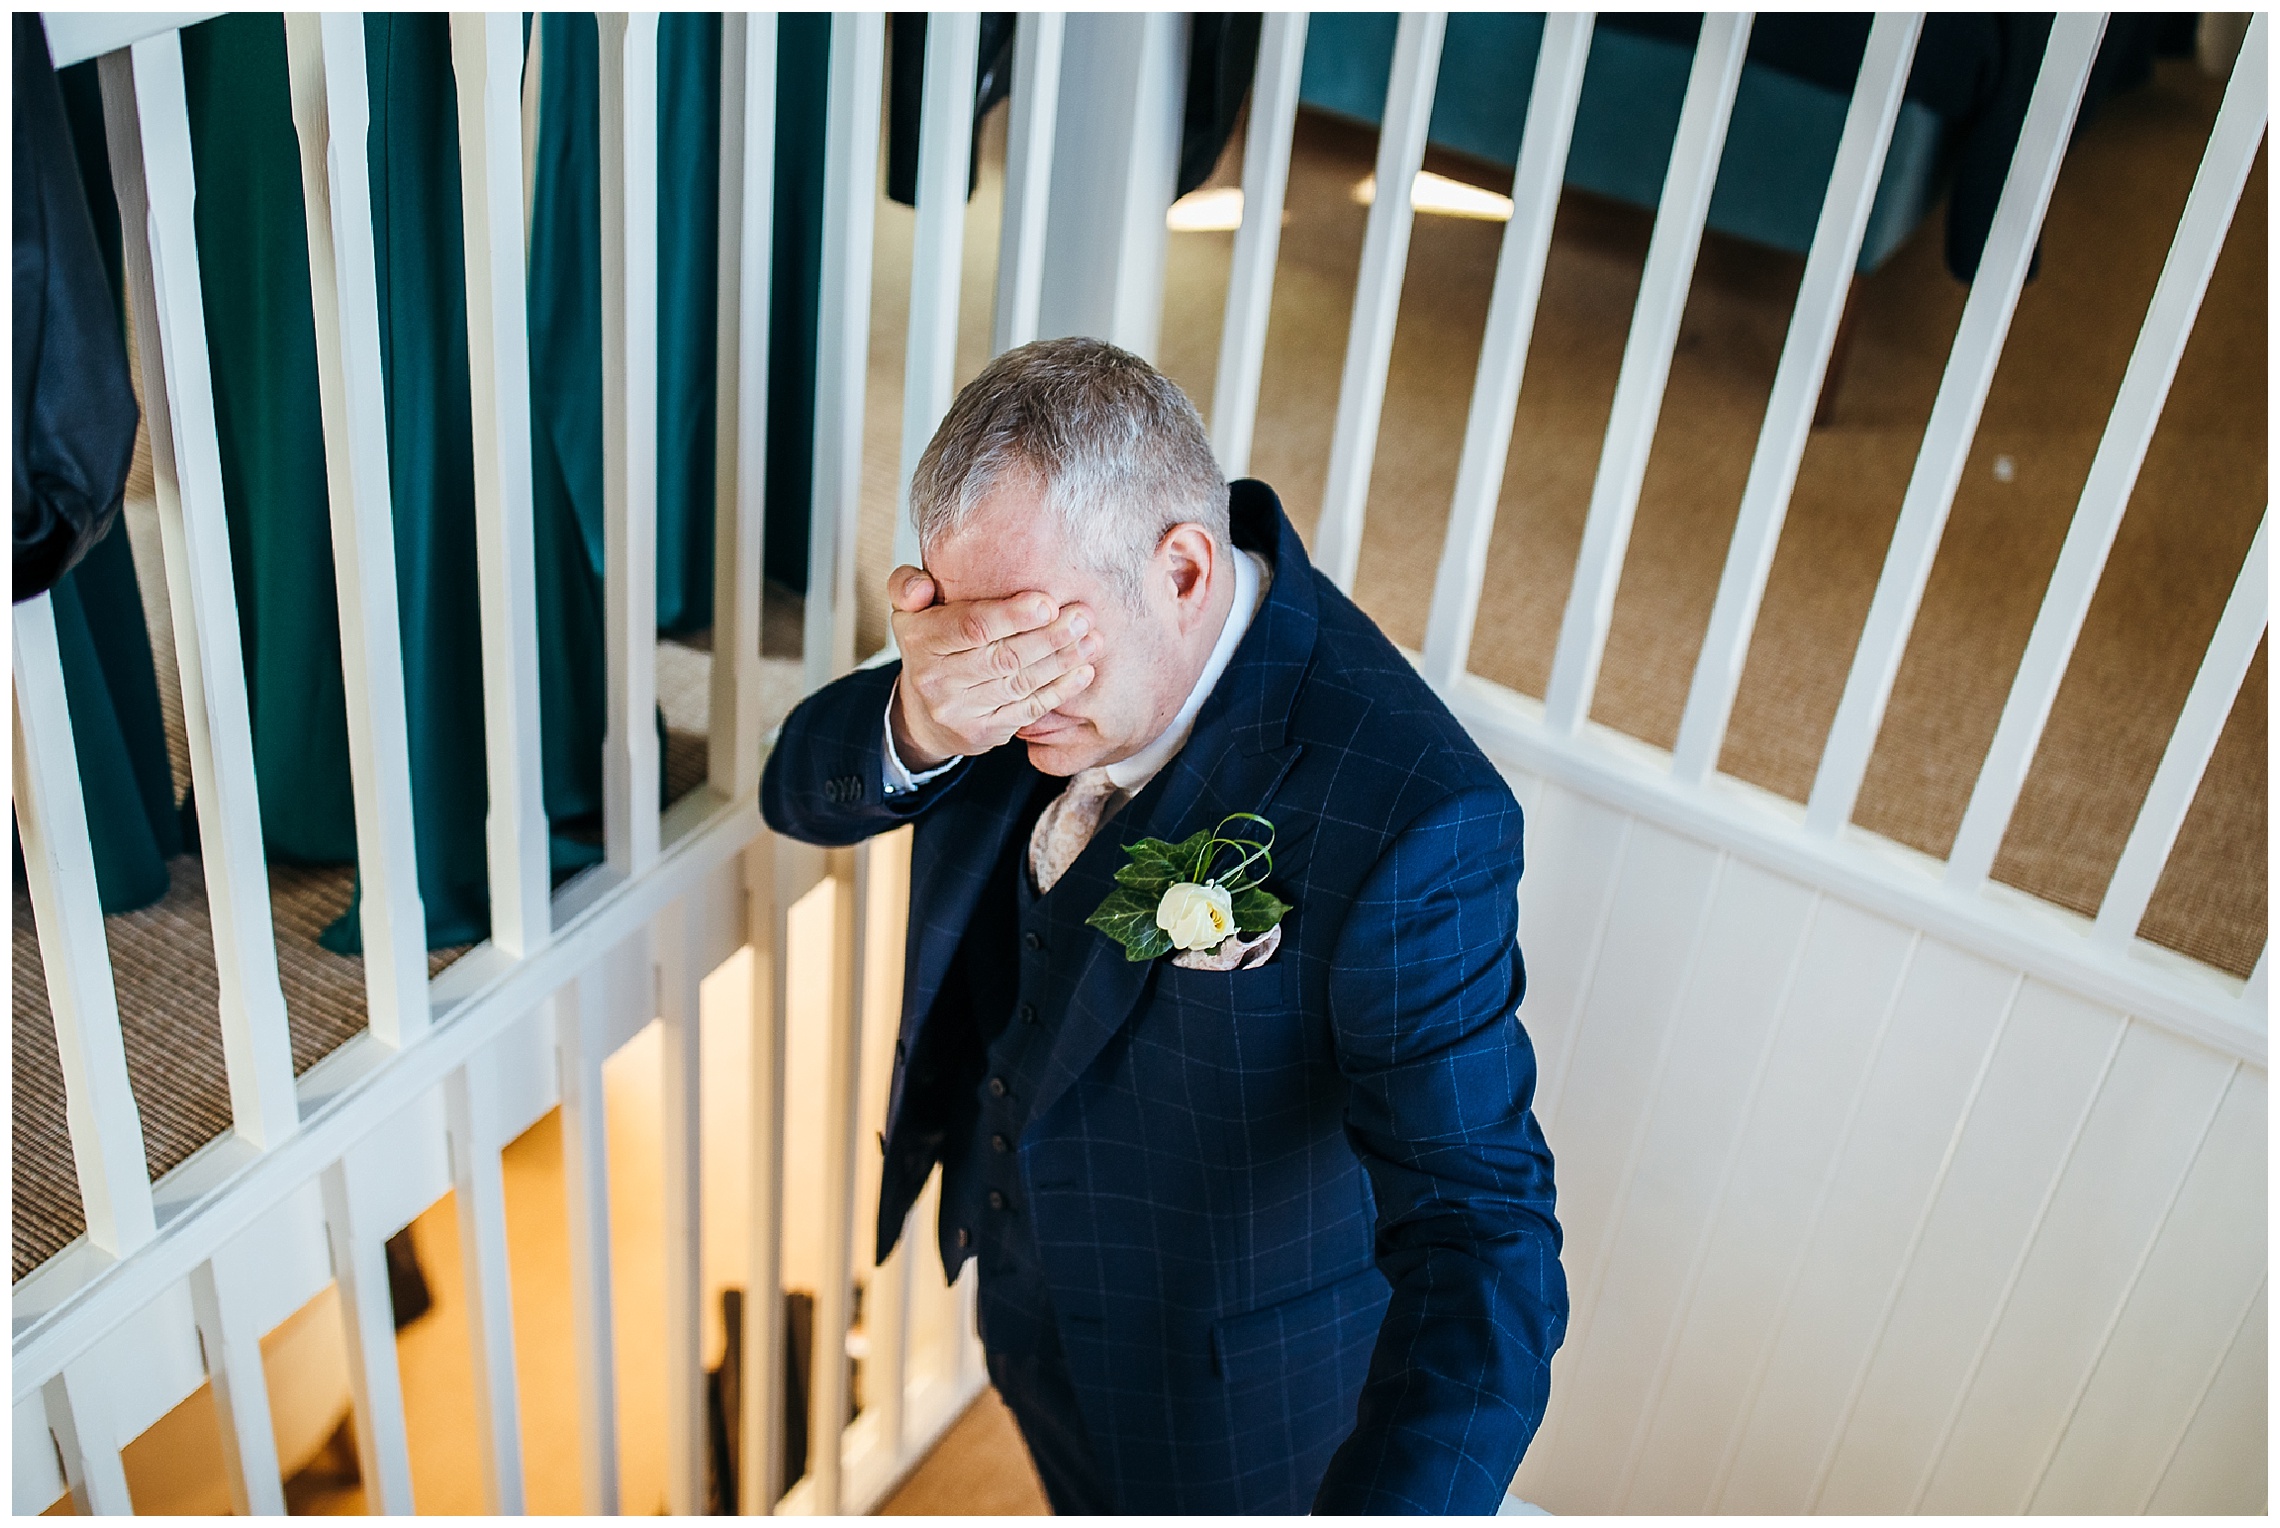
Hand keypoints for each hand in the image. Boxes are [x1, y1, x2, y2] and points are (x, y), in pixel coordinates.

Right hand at [886, 565, 1099, 767]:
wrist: (924, 714)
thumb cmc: (931, 646)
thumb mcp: (910, 612)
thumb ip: (907, 586)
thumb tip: (920, 588)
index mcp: (921, 640)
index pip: (970, 627)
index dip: (1011, 616)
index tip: (1048, 603)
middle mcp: (936, 679)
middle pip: (1002, 657)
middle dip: (1048, 637)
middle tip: (1083, 617)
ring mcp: (960, 711)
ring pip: (1020, 683)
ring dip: (1062, 661)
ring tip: (1092, 640)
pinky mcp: (984, 733)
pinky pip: (1027, 709)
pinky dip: (1059, 690)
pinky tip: (1084, 672)